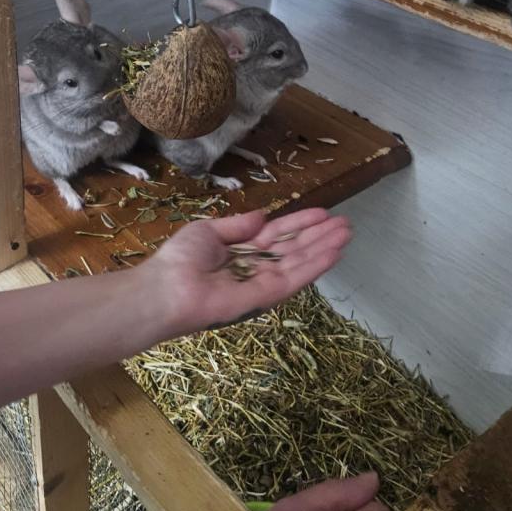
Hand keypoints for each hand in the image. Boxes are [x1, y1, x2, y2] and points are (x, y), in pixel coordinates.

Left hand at [150, 208, 351, 336]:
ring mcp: (262, 284)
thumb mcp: (208, 231)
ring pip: (299, 263)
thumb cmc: (180, 259)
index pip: (278, 235)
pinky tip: (334, 252)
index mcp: (241, 252)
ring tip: (347, 233)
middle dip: (320, 236)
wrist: (164, 289)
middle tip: (346, 223)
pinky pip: (293, 280)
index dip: (300, 223)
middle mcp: (255, 268)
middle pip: (294, 249)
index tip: (323, 212)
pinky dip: (315, 266)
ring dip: (324, 248)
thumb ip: (238, 225)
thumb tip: (263, 216)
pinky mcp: (265, 298)